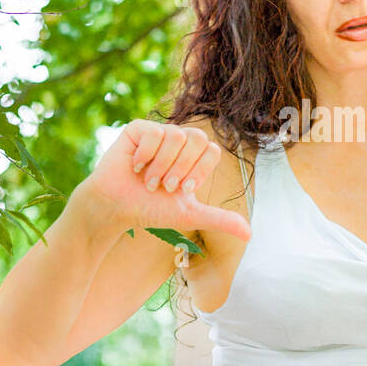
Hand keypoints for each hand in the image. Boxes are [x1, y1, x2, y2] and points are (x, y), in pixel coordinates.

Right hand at [79, 118, 251, 241]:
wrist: (117, 208)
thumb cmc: (150, 209)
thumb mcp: (189, 214)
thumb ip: (220, 220)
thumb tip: (250, 235)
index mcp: (194, 157)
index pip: (212, 150)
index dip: (199, 171)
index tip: (182, 190)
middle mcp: (179, 141)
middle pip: (198, 139)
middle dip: (182, 168)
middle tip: (166, 186)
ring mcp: (158, 133)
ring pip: (176, 135)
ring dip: (162, 165)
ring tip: (149, 182)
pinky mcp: (138, 129)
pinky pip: (153, 133)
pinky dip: (146, 155)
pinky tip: (135, 167)